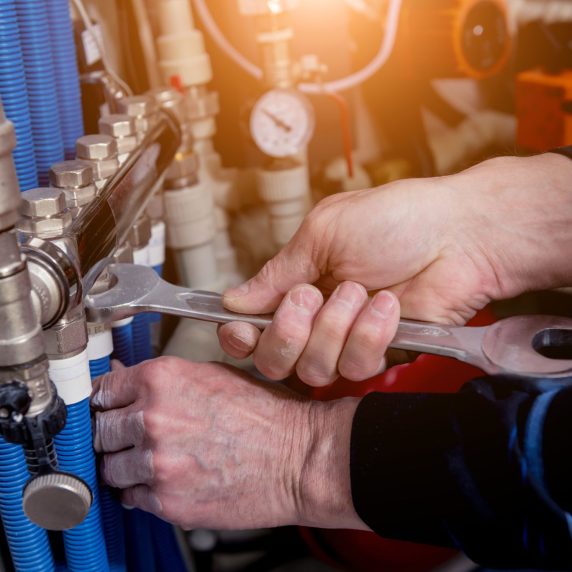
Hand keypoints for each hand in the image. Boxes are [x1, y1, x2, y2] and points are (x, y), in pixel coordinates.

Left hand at [92, 358, 364, 530]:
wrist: (299, 456)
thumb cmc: (267, 414)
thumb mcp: (214, 375)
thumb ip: (166, 381)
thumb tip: (130, 384)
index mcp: (162, 379)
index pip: (101, 390)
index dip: (106, 401)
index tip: (108, 409)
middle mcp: (152, 418)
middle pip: (99, 430)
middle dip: (114, 434)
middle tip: (137, 436)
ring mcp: (157, 463)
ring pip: (109, 467)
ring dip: (126, 465)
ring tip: (157, 460)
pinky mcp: (167, 501)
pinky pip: (131, 497)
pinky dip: (143, 490)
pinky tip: (170, 479)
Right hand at [219, 154, 571, 385]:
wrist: (457, 235)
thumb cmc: (394, 220)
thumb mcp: (322, 233)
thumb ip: (277, 272)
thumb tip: (234, 300)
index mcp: (295, 285)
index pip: (251, 326)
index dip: (239, 336)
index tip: (241, 330)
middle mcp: (315, 319)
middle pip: (273, 360)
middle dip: (288, 332)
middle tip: (311, 296)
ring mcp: (346, 341)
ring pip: (313, 369)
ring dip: (335, 327)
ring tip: (361, 291)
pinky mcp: (379, 355)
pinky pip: (356, 367)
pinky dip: (370, 335)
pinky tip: (387, 306)